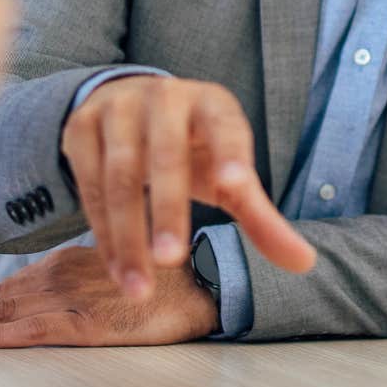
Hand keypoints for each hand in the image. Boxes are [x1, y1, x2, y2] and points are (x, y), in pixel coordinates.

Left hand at [0, 246, 216, 347]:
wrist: (197, 284)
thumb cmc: (153, 280)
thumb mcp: (102, 268)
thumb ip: (68, 276)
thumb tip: (38, 289)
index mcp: (62, 263)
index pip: (4, 285)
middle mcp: (59, 276)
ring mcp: (71, 299)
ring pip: (4, 313)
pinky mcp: (87, 323)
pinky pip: (32, 330)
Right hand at [63, 75, 315, 300]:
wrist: (126, 101)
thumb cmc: (192, 146)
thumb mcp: (227, 173)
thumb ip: (260, 216)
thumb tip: (305, 264)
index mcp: (211, 103)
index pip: (226, 128)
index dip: (230, 154)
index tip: (235, 186)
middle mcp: (164, 98)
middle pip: (165, 157)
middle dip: (167, 210)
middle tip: (171, 260)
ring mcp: (117, 109)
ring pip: (120, 176)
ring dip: (127, 236)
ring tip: (140, 288)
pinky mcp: (81, 127)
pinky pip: (90, 185)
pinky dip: (103, 232)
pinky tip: (118, 269)